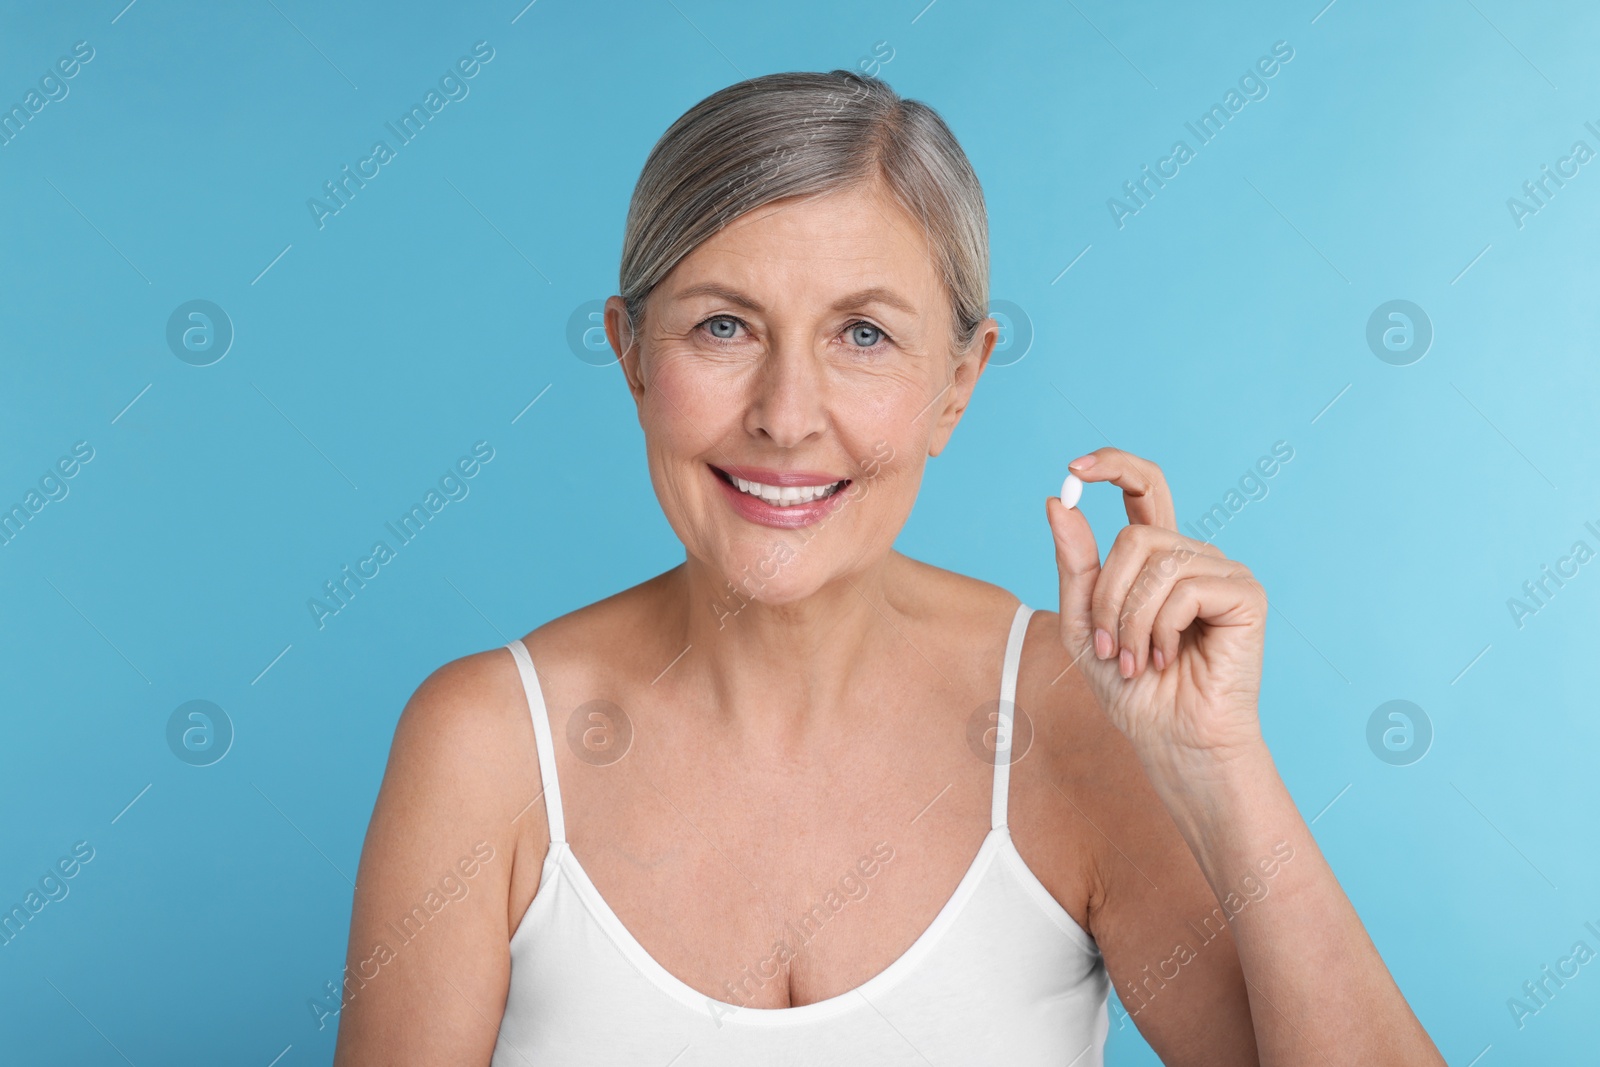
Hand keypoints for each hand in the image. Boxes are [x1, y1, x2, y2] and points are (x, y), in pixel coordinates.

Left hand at [1045, 448, 1267, 766]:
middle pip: (1132, 537)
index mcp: (1157, 557)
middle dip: (1106, 597)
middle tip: (1111, 647)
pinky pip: (1184, 587)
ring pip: (1153, 562)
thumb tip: (1056, 501)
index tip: (1073, 470)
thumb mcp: (1083, 622)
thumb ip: (1073, 564)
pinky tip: (1170, 658)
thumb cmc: (1132, 689)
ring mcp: (1222, 570)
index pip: (1142, 488)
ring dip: (1130, 622)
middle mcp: (1192, 556)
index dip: (1112, 467)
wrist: (1171, 739)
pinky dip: (1162, 629)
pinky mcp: (1244, 593)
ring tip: (1139, 660)